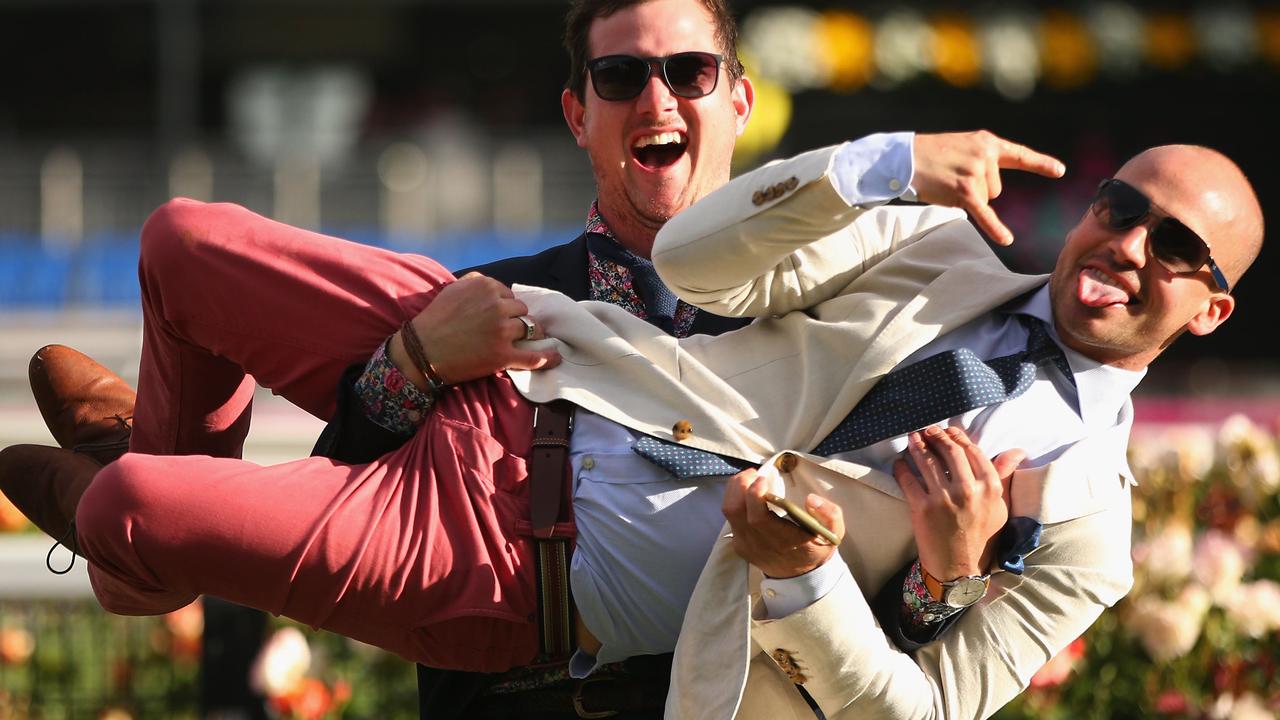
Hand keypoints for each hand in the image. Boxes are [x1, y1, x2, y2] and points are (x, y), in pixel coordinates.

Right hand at [390, 272, 560, 387]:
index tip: (498, 316)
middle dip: (517, 320)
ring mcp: (502, 331)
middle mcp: (497, 306)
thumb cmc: (435, 320)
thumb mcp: (454, 289)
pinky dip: (547, 358)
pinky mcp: (503, 356)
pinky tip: (556, 357)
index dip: (506, 307)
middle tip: (507, 330)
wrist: (422, 351)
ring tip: (530, 341)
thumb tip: (497, 286)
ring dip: (530, 335)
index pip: (510, 295)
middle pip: (522, 311)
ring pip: (530, 329)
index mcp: (486, 287)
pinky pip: (532, 357)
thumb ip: (477, 282)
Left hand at [722, 468, 844, 578]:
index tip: (763, 478)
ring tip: (751, 480)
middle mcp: (759, 544)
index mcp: (783, 541)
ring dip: (736, 489)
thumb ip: (830, 515)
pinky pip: (731, 517)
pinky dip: (737, 500)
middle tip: (756, 473)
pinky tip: (750, 495)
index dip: (755, 494)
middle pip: (734, 510)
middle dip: (741, 484)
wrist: (800, 577)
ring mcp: (745, 545)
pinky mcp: (738, 544)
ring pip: (729, 511)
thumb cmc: (815, 548)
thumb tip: (811, 499)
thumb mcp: (833, 534)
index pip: (757, 518)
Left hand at [893, 426, 1024, 580]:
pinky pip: (908, 479)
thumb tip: (1017, 452)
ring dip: (917, 445)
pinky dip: (901, 467)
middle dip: (936, 436)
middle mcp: (968, 490)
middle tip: (927, 430)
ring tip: (912, 438)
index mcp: (990, 488)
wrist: (959, 567)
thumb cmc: (982, 537)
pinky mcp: (922, 508)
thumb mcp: (999, 507)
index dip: (957, 437)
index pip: (972, 451)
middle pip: (949, 451)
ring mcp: (943, 498)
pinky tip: (900, 462)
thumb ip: (1004, 477)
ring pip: (927, 461)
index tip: (948, 431)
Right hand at [911, 131, 1065, 245]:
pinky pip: (985, 214)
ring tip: (946, 183)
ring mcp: (975, 172)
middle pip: (997, 188)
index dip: (1040, 164)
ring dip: (968, 198)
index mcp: (987, 142)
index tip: (1060, 172)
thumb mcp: (963, 146)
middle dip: (976, 190)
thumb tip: (991, 190)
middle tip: (952, 177)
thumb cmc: (931, 154)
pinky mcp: (965, 191)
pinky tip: (1007, 239)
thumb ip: (982, 159)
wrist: (904, 157)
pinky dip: (995, 228)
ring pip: (987, 200)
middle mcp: (985, 155)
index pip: (1019, 155)